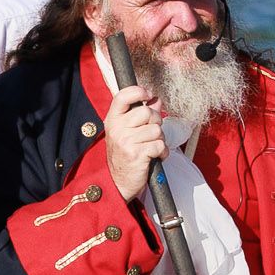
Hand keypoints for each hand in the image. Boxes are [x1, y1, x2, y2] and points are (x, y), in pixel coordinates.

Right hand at [101, 85, 166, 199]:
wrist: (118, 182)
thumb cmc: (125, 155)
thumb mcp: (127, 132)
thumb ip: (142, 114)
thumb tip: (156, 99)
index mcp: (112, 120)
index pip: (123, 96)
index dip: (138, 91)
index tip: (148, 95)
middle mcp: (117, 128)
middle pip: (147, 112)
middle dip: (156, 122)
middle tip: (151, 134)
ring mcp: (125, 141)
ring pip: (156, 129)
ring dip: (160, 140)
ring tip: (151, 148)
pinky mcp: (136, 154)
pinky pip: (160, 145)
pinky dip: (162, 152)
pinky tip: (155, 157)